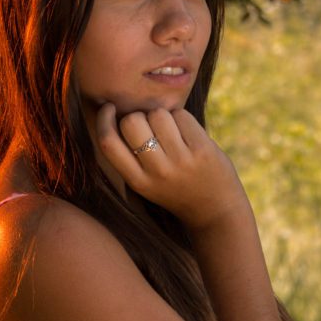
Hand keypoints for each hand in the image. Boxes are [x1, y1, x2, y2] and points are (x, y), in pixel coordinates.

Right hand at [95, 103, 250, 230]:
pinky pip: (181, 115)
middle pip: (132, 122)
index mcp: (138, 181)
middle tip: (151, 127)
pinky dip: (182, 117)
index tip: (109, 109)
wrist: (217, 211)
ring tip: (172, 132)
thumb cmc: (178, 189)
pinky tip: (188, 133)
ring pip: (158, 114)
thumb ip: (132, 156)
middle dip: (139, 116)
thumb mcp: (147, 183)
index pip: (108, 143)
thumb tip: (120, 112)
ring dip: (163, 115)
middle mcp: (157, 172)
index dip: (104, 120)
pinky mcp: (202, 150)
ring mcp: (181, 161)